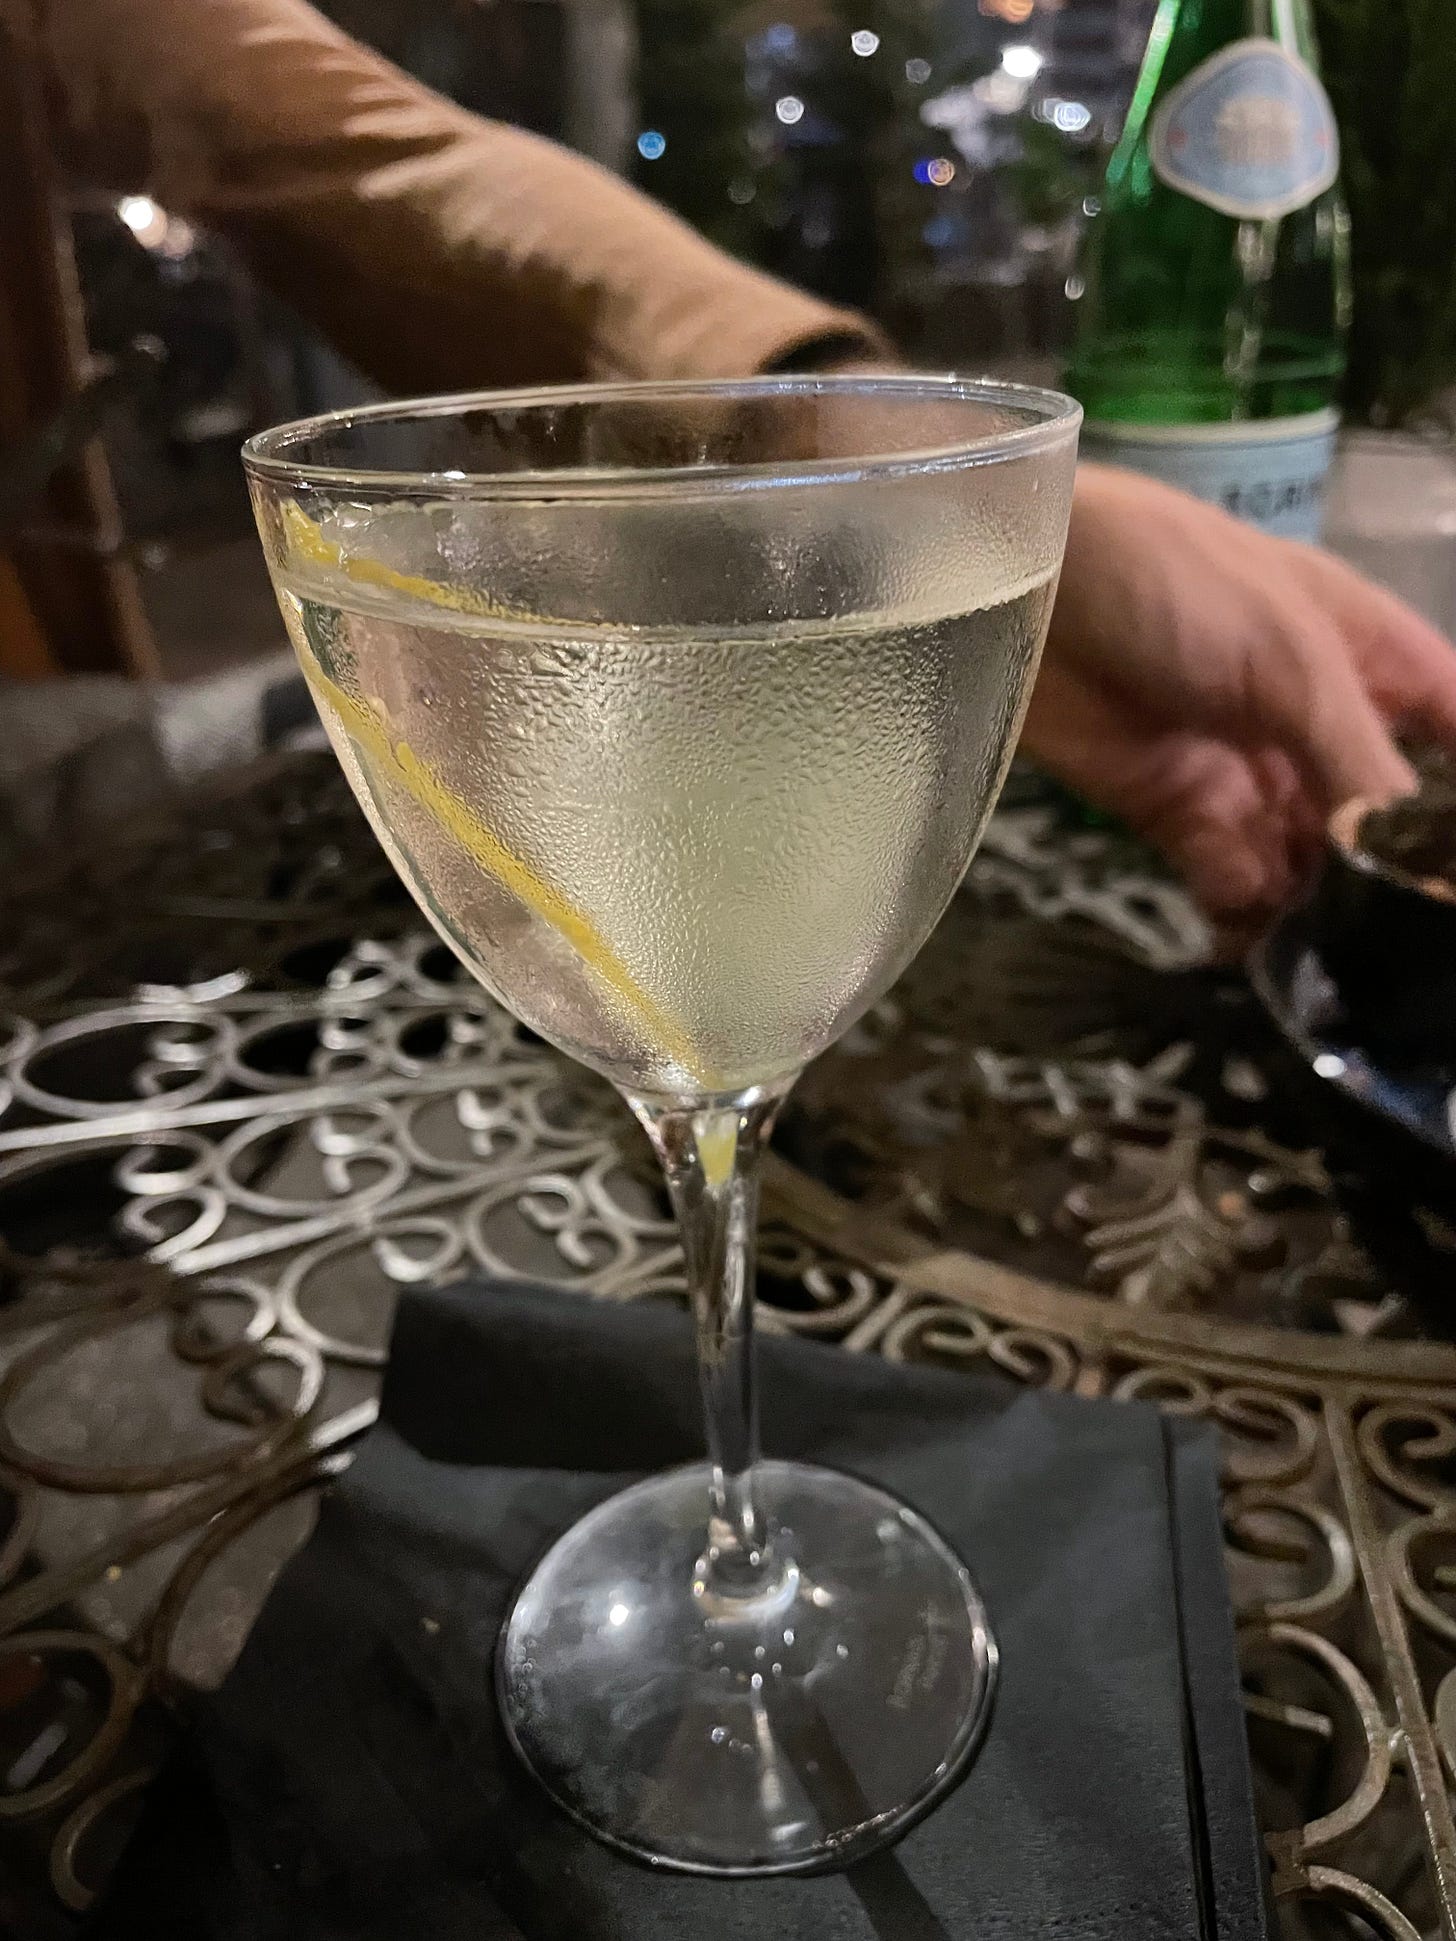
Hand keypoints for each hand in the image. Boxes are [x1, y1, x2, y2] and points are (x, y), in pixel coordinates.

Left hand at [1026, 463, 1455, 933]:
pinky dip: (1244, 911)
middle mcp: (1315, 720)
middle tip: (1392, 938)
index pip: (1446, 728)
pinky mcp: (1174, 809)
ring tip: (1323, 954)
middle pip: (1377, 813)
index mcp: (1366, 655)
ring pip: (1306, 858)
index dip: (1455, 796)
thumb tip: (1411, 850)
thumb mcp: (1291, 657)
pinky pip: (1229, 875)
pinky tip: (1253, 939)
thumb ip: (1356, 754)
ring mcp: (1245, 768)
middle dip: (1385, 871)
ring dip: (1315, 906)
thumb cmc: (1173, 582)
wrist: (1024, 583)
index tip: (1452, 864)